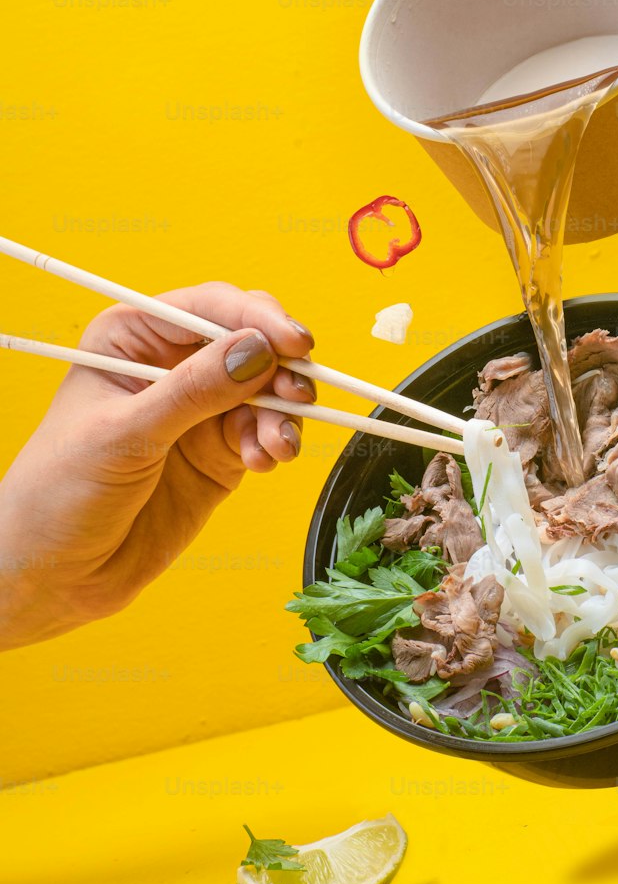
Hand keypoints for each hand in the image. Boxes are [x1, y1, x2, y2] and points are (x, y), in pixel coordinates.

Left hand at [0, 284, 317, 648]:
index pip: (209, 307)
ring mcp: (199, 410)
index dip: (256, 319)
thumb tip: (256, 351)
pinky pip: (264, 432)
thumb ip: (193, 392)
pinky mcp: (219, 453)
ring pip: (266, 389)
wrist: (54, 575)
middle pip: (250, 341)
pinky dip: (274, 443)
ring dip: (283, 414)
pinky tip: (264, 462)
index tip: (293, 344)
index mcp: (134, 339)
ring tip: (277, 446)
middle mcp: (171, 366)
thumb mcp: (124, 435)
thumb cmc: (58, 495)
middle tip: (298, 396)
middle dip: (280, 367)